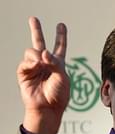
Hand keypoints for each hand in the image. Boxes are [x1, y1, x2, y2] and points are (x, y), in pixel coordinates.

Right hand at [18, 17, 68, 133]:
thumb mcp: (63, 77)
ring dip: (37, 54)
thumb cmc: (59, 95)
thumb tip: (43, 52)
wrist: (48, 108)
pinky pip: (25, 62)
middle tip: (33, 19)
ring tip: (41, 63)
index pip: (60, 47)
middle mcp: (45, 63)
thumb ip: (55, 63)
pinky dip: (31, 62)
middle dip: (36, 30)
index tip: (61, 25)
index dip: (61, 36)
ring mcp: (34, 67)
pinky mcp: (24, 73)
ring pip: (32, 51)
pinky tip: (36, 66)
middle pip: (40, 43)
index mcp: (58, 64)